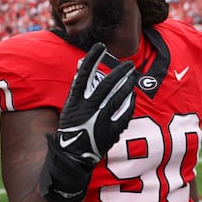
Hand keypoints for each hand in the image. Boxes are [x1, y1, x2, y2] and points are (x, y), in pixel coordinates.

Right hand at [57, 42, 135, 164]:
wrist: (73, 155)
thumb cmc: (70, 129)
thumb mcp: (69, 108)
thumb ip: (77, 90)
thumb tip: (82, 69)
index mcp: (75, 101)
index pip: (84, 73)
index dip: (92, 58)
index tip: (100, 46)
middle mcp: (88, 107)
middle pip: (107, 83)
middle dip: (119, 71)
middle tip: (128, 65)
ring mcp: (101, 119)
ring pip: (118, 96)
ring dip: (127, 85)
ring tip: (132, 77)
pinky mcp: (111, 130)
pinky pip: (125, 113)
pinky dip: (129, 103)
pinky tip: (132, 96)